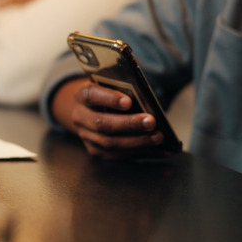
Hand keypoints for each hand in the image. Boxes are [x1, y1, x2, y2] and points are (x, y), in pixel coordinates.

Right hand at [52, 79, 168, 158]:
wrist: (90, 110)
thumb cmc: (107, 94)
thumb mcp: (110, 86)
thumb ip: (123, 90)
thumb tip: (148, 103)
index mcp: (82, 95)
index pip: (91, 95)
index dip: (109, 99)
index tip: (129, 102)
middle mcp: (80, 117)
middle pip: (101, 123)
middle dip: (129, 124)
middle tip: (151, 122)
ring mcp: (86, 136)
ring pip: (110, 143)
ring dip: (137, 141)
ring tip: (158, 137)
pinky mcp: (96, 150)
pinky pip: (118, 155)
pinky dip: (142, 153)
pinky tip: (162, 150)